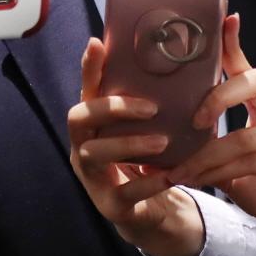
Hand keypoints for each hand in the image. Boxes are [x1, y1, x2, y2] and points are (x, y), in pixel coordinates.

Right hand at [67, 38, 205, 255]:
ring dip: (129, 145)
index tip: (97, 44)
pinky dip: (148, 183)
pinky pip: (124, 193)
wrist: (151, 212)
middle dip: (113, 109)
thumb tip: (175, 58)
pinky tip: (170, 174)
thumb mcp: (146, 130)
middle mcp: (83, 146)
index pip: (86, 90)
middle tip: (152, 108)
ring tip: (162, 142)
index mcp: (93, 124)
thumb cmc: (147, 159)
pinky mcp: (110, 205)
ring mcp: (92, 177)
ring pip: (95, 154)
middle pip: (79, 119)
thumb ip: (150, 101)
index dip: (88, 68)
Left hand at [167, 17, 255, 244]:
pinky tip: (200, 179)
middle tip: (193, 122)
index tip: (225, 17)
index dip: (234, 41)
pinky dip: (220, 172)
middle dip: (217, 98)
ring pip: (242, 136)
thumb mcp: (236, 156)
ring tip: (178, 172)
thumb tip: (166, 139)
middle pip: (253, 81)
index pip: (247, 66)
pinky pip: (251, 160)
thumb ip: (213, 141)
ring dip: (206, 157)